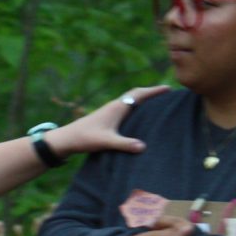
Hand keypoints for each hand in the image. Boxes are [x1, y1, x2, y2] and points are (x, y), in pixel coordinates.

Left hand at [49, 86, 169, 157]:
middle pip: (136, 94)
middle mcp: (114, 106)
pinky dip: (136, 107)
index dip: (153, 91)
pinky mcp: (106, 117)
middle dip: (151, 93)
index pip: (138, 95)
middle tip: (166, 92)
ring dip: (143, 99)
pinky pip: (125, 107)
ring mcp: (110, 111)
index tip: (168, 89)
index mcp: (116, 108)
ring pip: (130, 101)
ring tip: (157, 102)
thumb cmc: (85, 138)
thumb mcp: (106, 142)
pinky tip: (138, 115)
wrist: (67, 138)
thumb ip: (124, 144)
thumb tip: (143, 147)